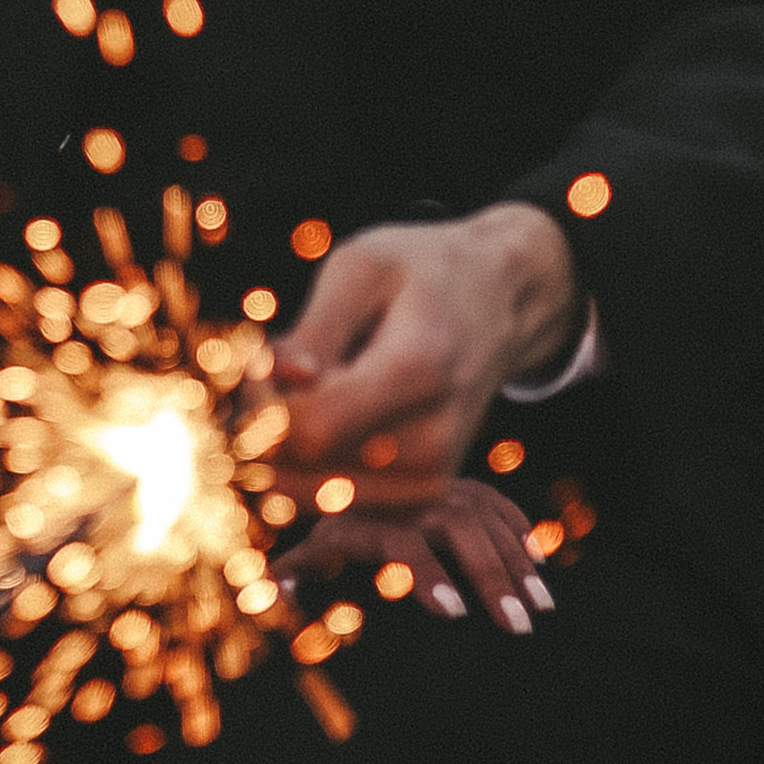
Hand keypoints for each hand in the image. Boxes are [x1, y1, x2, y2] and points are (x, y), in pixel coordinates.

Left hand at [267, 205, 579, 512]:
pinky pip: (336, 496)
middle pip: (304, 466)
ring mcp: (432, 478)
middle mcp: (433, 441)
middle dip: (265, 422)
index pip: (312, 429)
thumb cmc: (421, 274)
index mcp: (419, 371)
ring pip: (312, 490)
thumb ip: (314, 329)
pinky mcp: (422, 496)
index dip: (264, 401)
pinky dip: (312, 460)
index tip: (262, 355)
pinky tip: (326, 408)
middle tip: (274, 367)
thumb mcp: (362, 267)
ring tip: (302, 383)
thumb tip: (279, 380)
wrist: (501, 302)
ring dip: (284, 445)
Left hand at [277, 472, 555, 635]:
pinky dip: (517, 530)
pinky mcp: (461, 490)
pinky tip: (538, 564)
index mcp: (369, 517)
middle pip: (458, 529)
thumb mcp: (314, 548)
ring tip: (540, 609)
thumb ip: (300, 567)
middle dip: (490, 577)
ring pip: (485, 517)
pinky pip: (495, 503)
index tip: (453, 614)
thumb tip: (273, 585)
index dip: (426, 575)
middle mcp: (407, 499)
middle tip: (518, 626)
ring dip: (514, 561)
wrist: (354, 469)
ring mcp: (438, 490)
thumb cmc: (331, 532)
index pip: (402, 543)